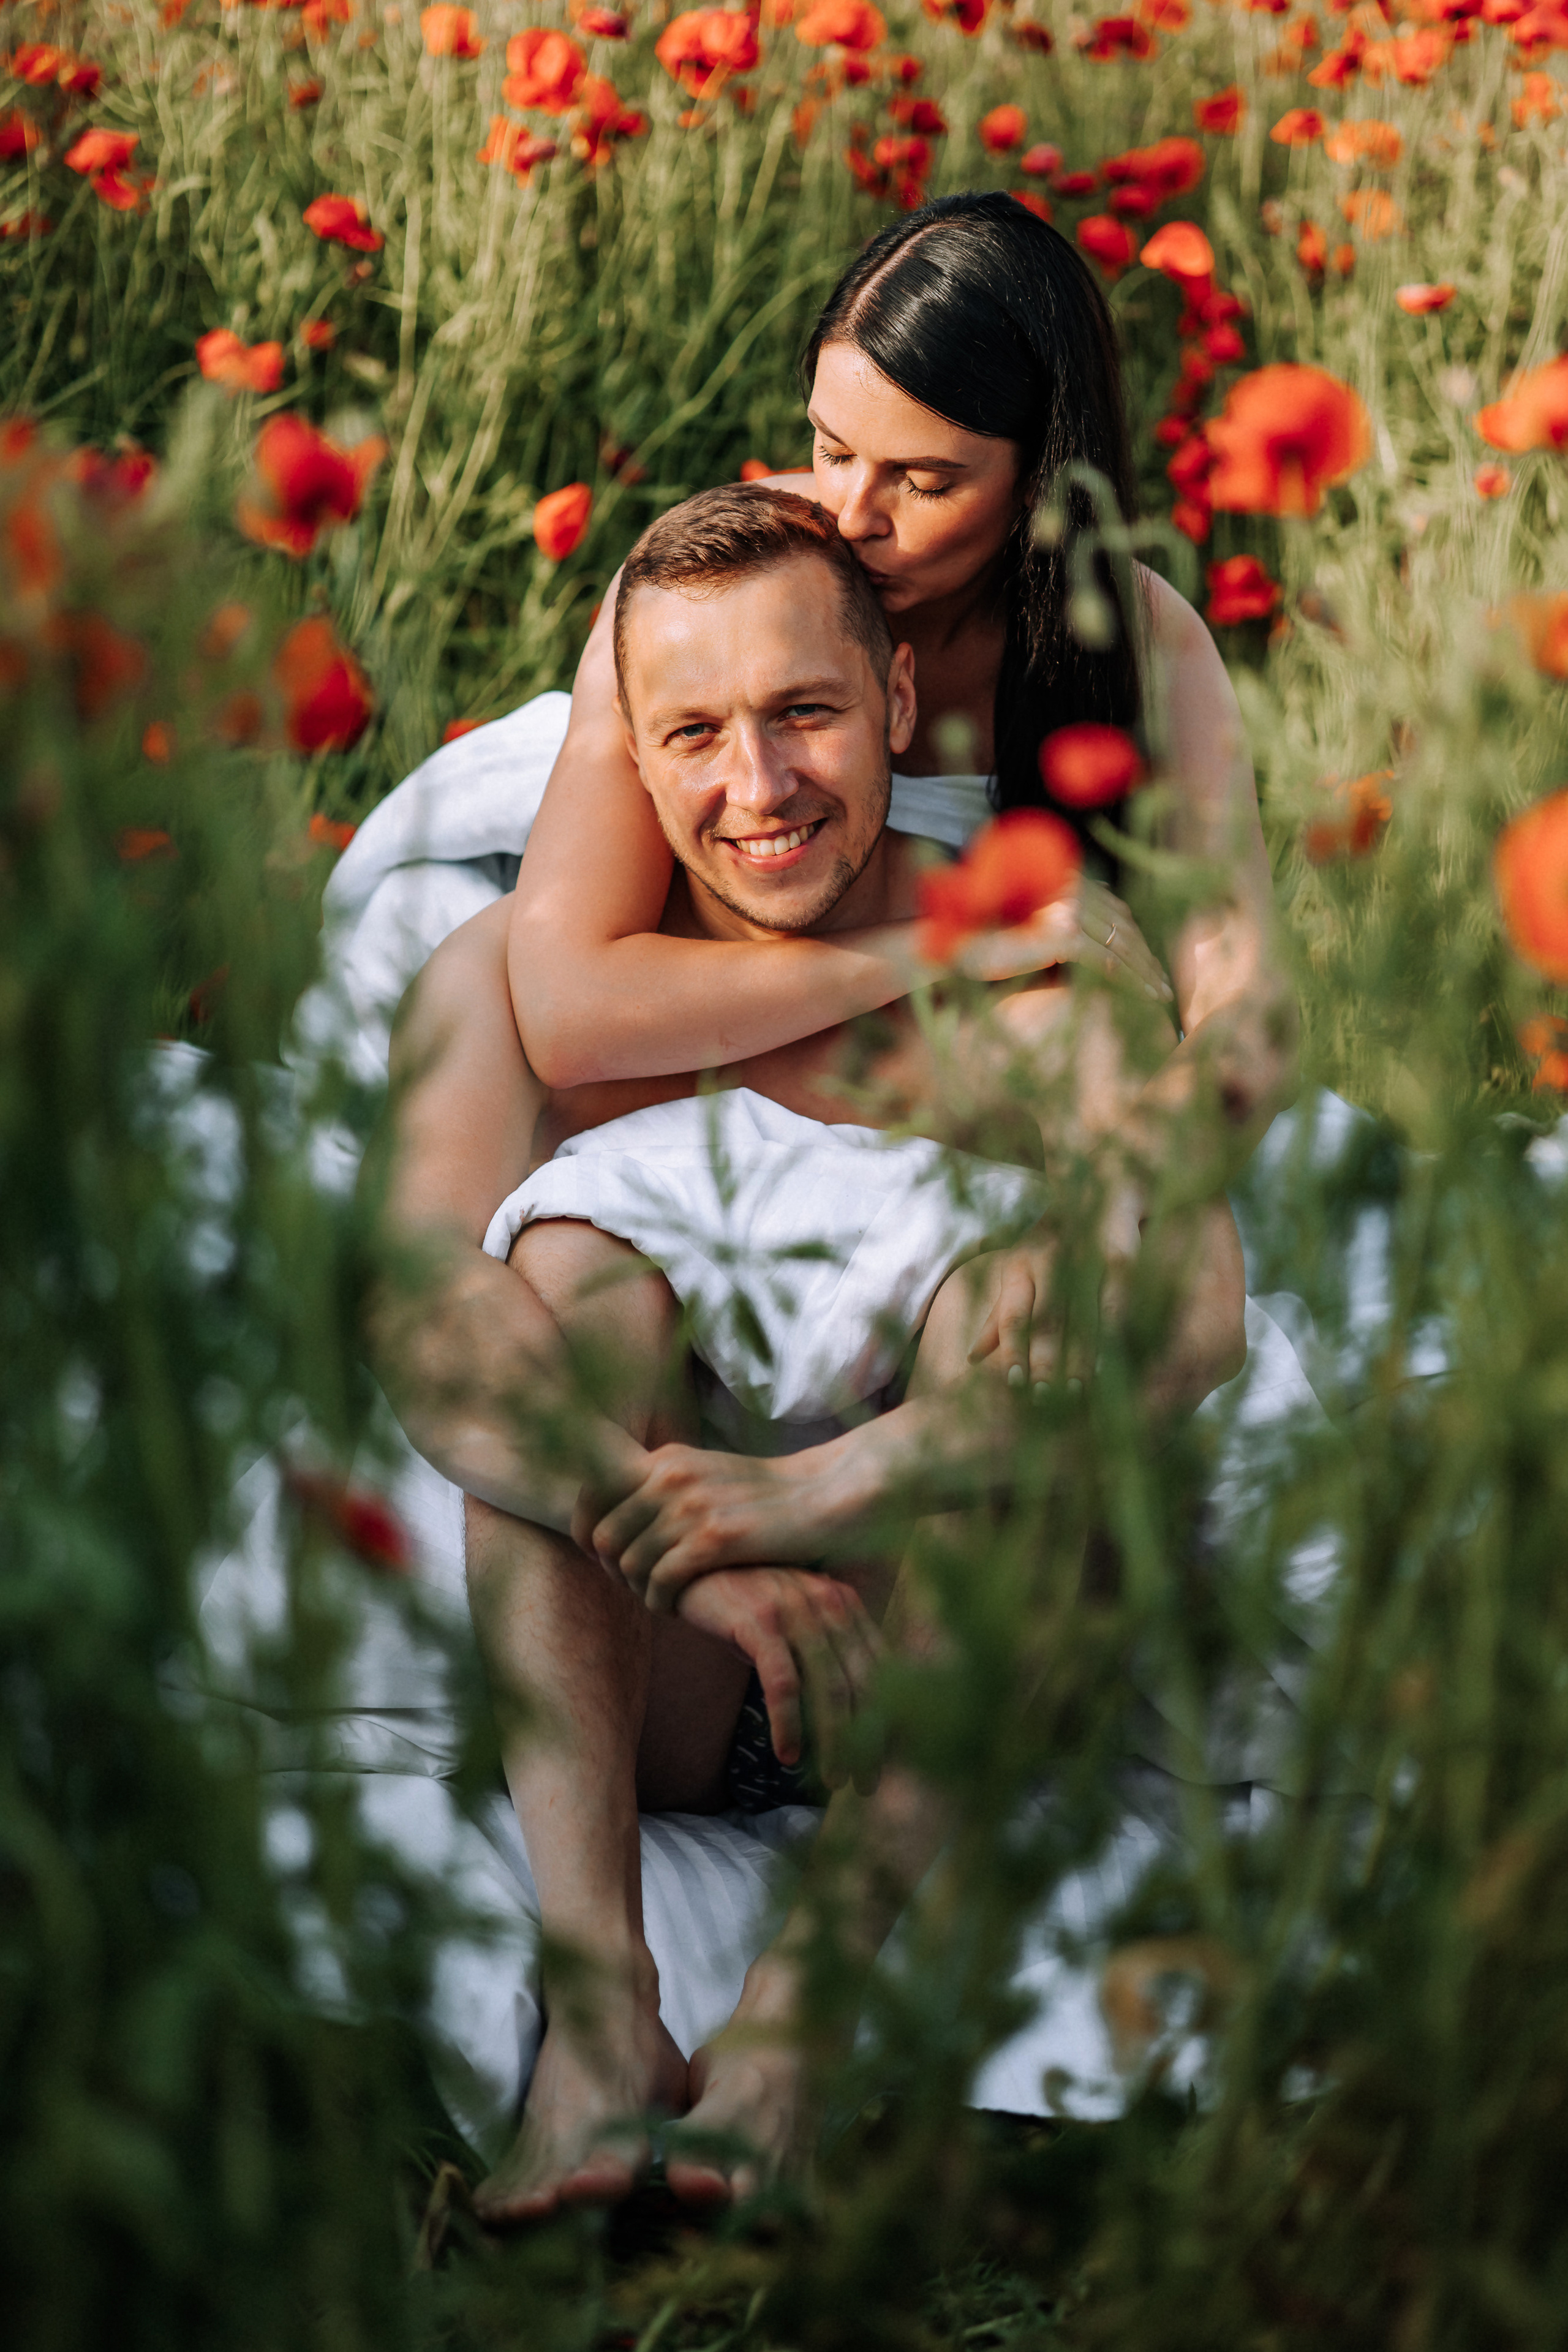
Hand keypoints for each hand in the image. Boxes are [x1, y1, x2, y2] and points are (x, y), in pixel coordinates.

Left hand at [577, 1444, 840, 1609]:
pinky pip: (660, 1582)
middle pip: (603, 1537)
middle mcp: (671, 1476)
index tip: (604, 1561)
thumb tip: (620, 1516)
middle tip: (639, 1588)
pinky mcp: (715, 1539)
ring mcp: (691, 1506)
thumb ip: (666, 1488)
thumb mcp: (708, 1477)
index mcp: (666, 1458)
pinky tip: (678, 1608)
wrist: (831, 1495)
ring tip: (663, 1599)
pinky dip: (661, 1603)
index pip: (591, 1495)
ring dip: (640, 1591)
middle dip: (614, 1571)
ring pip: (629, 1565)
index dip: (588, 1535)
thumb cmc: (768, 1498)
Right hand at [674, 1567, 881, 1791]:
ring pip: (831, 1688)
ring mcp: (795, 1609)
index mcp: (845, 1603)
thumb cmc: (743, 1600)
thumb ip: (819, 1655)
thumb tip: (845, 1717)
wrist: (689, 1563)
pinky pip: (783, 1682)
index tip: (889, 1760)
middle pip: (865, 1684)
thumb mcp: (790, 1622)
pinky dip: (789, 1723)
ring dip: (836, 1743)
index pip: (882, 1669)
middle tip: (866, 1785)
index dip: (890, 1719)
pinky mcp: (759, 1621)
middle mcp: (829, 1602)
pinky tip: (788, 1755)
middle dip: (870, 1741)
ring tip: (834, 1781)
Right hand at [951, 879, 1171, 999]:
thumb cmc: (984, 944)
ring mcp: (1067, 909)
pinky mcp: (1062, 935)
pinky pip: (1106, 962)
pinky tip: (1144, 997)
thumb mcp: (1032, 931)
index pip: (1114, 910)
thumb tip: (1099, 932)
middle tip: (1166, 984)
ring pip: (1120, 943)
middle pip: (1123, 925)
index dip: (1137, 937)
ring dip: (1146, 971)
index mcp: (1066, 881)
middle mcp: (1071, 888)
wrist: (953, 948)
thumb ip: (1062, 925)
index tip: (1152, 963)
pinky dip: (1130, 980)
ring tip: (1162, 996)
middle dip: (1147, 956)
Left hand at [966, 1182, 1145, 1388]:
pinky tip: (1113, 1357)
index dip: (1013, 1349)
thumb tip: (972, 1358)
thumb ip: (1001, 1314)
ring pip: (1083, 1312)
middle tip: (1045, 1398)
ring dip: (1081, 1353)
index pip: (1015, 1313)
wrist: (1100, 1181)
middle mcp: (1050, 1258)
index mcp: (1021, 1263)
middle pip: (1048, 1316)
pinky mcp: (1119, 1256)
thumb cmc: (1054, 1240)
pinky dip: (1113, 1329)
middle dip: (1046, 1359)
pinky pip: (1117, 1298)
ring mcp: (1085, 1255)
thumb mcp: (1021, 1270)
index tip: (1014, 1385)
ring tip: (1079, 1389)